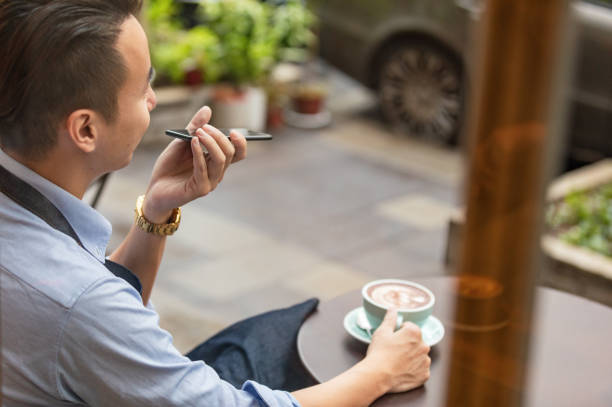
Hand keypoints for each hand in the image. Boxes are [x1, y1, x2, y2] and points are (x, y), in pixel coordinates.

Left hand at [143, 106, 246, 222]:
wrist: (154, 189)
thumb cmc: (170, 167)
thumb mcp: (181, 142)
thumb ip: (194, 128)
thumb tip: (207, 109)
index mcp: (216, 162)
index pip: (238, 154)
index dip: (241, 143)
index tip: (234, 131)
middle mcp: (217, 173)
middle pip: (230, 153)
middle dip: (219, 137)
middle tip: (203, 128)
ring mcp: (210, 182)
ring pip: (221, 160)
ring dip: (210, 143)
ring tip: (197, 133)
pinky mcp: (199, 190)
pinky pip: (204, 169)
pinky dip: (199, 153)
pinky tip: (193, 142)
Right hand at [364, 308, 430, 392]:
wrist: (378, 376)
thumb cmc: (379, 353)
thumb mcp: (382, 332)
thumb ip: (390, 319)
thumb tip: (393, 309)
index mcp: (415, 332)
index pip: (409, 327)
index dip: (399, 332)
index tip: (392, 339)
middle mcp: (424, 346)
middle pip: (416, 341)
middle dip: (407, 344)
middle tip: (393, 351)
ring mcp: (425, 361)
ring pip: (419, 355)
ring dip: (412, 357)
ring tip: (397, 362)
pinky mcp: (424, 375)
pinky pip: (421, 370)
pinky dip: (414, 370)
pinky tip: (403, 370)